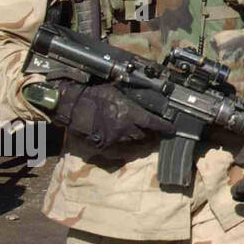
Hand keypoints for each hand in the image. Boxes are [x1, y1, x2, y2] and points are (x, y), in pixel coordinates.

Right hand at [51, 83, 175, 148]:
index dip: (164, 127)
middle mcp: (125, 129)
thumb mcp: (115, 91)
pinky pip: (120, 152)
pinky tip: (128, 146)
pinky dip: (126, 149)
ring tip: (143, 139)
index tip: (172, 129)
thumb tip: (142, 93)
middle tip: (154, 132)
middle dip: (151, 134)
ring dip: (140, 142)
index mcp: (129, 113)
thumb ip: (130, 96)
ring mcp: (114, 140)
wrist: (71, 107)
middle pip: (145, 136)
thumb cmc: (92, 96)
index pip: (153, 123)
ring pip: (133, 144)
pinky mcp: (103, 147)